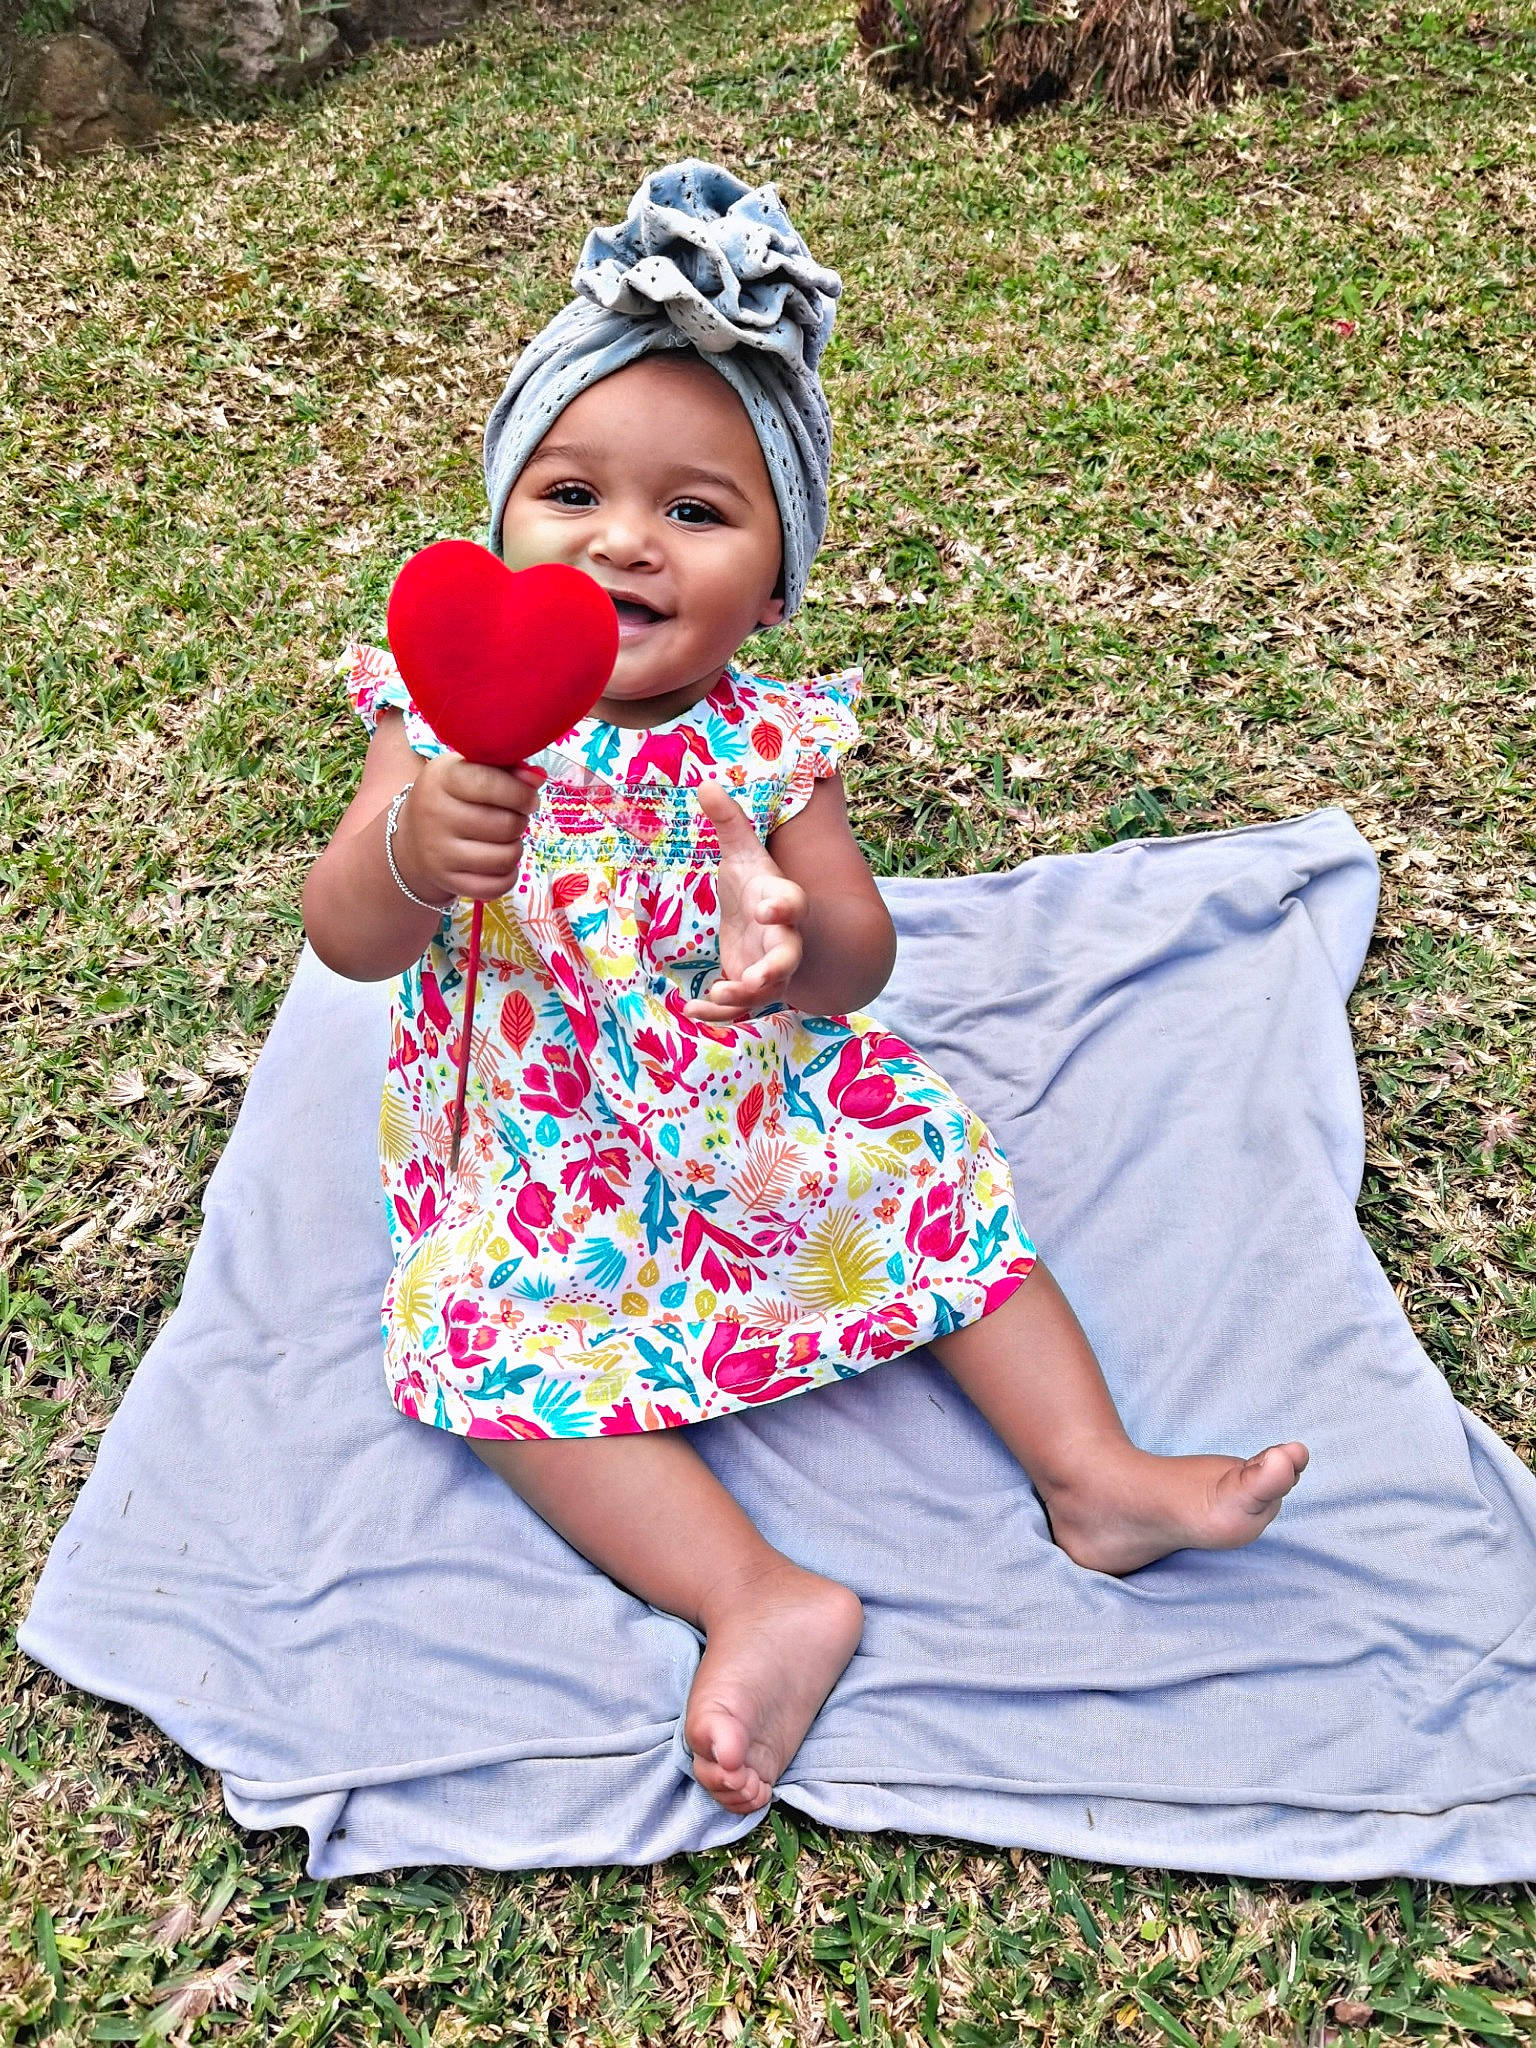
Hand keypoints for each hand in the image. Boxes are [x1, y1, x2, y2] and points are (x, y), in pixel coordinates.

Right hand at [393, 753, 543, 903]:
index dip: (521, 792)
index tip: (529, 797)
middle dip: (520, 821)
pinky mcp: (448, 881)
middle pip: (506, 824)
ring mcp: (439, 852)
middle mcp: (436, 816)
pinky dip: (509, 876)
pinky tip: (500, 862)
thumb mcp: (468, 770)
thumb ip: (505, 768)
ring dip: (515, 847)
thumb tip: (538, 777)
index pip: (489, 783)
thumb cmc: (451, 796)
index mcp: (441, 779)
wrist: (412, 837)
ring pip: (506, 857)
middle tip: (513, 817)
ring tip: (504, 839)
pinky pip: (497, 886)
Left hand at [686, 780, 806, 1021]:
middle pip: (788, 957)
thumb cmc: (758, 886)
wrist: (769, 923)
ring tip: (719, 995)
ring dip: (744, 996)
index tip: (767, 907)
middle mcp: (782, 939)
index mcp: (782, 902)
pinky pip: (738, 1007)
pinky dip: (717, 1013)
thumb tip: (705, 782)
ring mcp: (768, 967)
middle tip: (759, 978)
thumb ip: (730, 824)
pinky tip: (691, 1011)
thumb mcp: (744, 855)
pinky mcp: (749, 987)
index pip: (792, 904)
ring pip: (765, 990)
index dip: (783, 907)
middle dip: (776, 969)